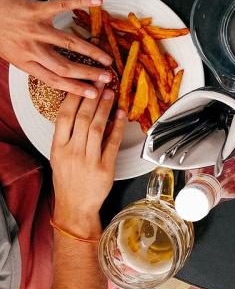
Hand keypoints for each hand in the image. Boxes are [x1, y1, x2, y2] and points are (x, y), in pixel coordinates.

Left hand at [0, 0, 112, 97]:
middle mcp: (30, 48)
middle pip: (64, 66)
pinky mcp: (34, 9)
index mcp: (23, 61)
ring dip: (91, 52)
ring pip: (68, 43)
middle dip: (88, 74)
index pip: (53, 80)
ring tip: (107, 58)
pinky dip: (81, 2)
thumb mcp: (9, 51)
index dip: (75, 89)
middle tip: (107, 78)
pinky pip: (62, 6)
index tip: (93, 94)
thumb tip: (51, 69)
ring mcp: (34, 29)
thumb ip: (30, 59)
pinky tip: (97, 2)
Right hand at [50, 85, 125, 236]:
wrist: (75, 206)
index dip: (75, 97)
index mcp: (58, 147)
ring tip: (111, 93)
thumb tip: (78, 109)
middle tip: (101, 82)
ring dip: (105, 108)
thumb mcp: (59, 156)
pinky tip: (122, 114)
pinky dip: (118, 127)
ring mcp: (89, 160)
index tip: (83, 83)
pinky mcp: (105, 168)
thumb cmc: (68, 180)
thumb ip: (66, 135)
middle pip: (83, 118)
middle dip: (93, 97)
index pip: (64, 116)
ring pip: (98, 128)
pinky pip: (113, 143)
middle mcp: (72, 152)